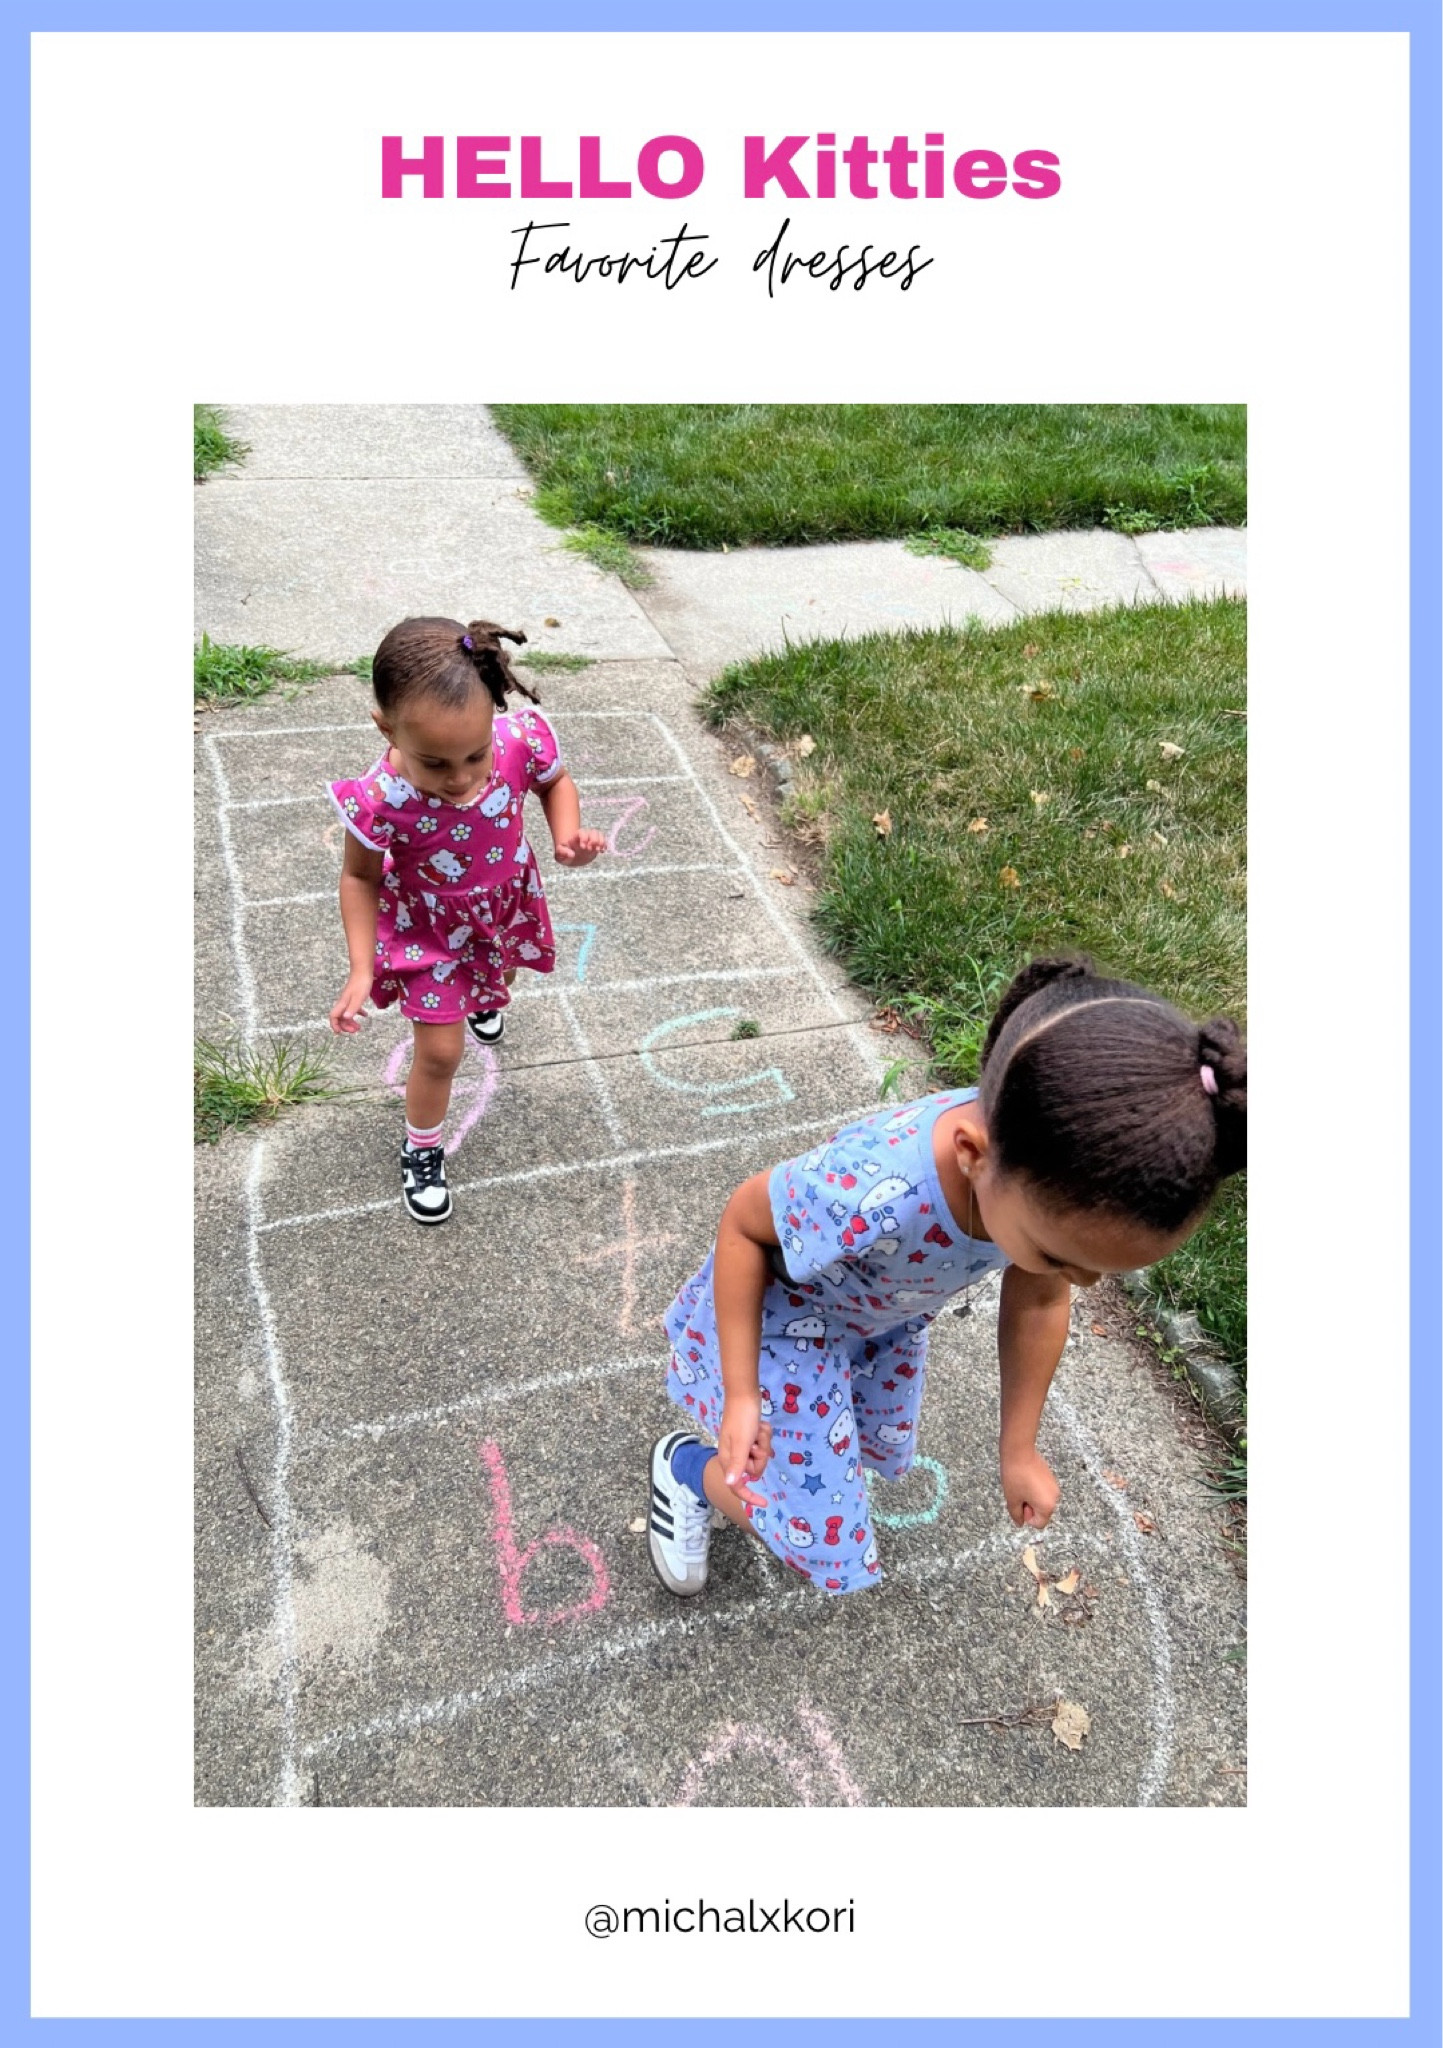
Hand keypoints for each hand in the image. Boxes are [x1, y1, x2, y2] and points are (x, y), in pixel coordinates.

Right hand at [329, 970, 372, 1033]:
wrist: (363, 971)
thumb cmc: (361, 984)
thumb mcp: (359, 998)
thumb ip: (352, 1008)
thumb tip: (346, 1018)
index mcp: (343, 1004)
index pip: (333, 1016)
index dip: (335, 1025)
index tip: (340, 1033)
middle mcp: (343, 1003)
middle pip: (340, 1018)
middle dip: (346, 1026)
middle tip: (356, 1030)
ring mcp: (348, 1000)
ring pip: (346, 1014)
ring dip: (351, 1022)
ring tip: (359, 1027)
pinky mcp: (354, 997)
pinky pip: (353, 1008)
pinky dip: (358, 1013)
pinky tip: (365, 1015)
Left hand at [553, 828, 607, 867]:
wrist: (570, 858)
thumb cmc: (563, 855)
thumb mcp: (559, 855)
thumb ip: (562, 852)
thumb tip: (571, 854)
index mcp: (575, 837)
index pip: (581, 832)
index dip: (584, 838)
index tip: (583, 847)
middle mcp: (584, 837)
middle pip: (592, 832)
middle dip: (594, 840)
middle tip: (590, 849)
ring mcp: (590, 840)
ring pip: (598, 834)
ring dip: (600, 842)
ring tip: (598, 850)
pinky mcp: (596, 844)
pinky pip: (603, 840)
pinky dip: (604, 845)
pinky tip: (602, 851)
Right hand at [717, 1393, 771, 1509]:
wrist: (744, 1394)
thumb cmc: (741, 1418)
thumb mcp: (741, 1443)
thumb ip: (737, 1464)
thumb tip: (730, 1485)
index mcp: (727, 1460)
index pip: (737, 1486)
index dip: (750, 1496)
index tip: (765, 1503)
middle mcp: (734, 1455)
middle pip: (754, 1469)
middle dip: (760, 1455)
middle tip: (757, 1442)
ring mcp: (742, 1446)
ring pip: (760, 1456)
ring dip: (763, 1443)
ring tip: (758, 1430)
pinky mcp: (750, 1438)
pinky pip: (762, 1444)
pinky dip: (764, 1436)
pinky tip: (759, 1425)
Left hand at [999, 1445, 1060, 1529]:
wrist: (1019, 1453)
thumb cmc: (1015, 1477)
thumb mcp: (1012, 1500)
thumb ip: (1017, 1515)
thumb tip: (1020, 1523)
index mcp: (1047, 1506)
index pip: (1039, 1523)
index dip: (1027, 1517)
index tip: (1020, 1504)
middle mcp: (1055, 1497)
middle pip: (1042, 1512)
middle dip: (1030, 1507)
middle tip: (1019, 1494)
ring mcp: (1054, 1486)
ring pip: (1042, 1501)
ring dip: (1031, 1498)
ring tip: (1021, 1486)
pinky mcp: (1051, 1477)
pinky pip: (1043, 1491)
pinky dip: (1035, 1490)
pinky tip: (1025, 1479)